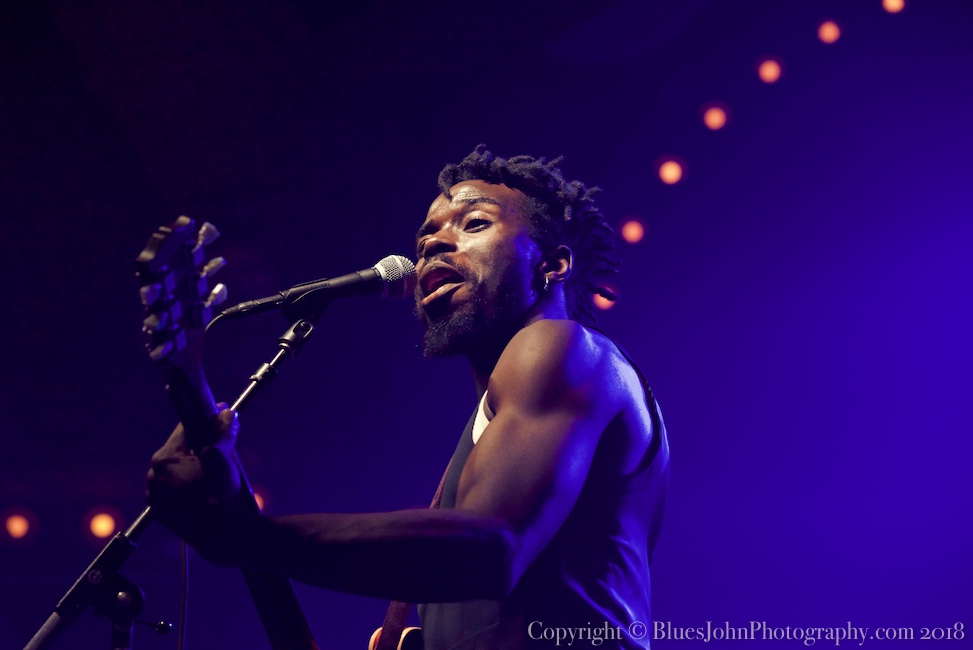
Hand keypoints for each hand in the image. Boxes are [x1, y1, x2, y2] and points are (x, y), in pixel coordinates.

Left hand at [147, 407, 242, 547]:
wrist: (218, 535)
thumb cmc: (219, 494)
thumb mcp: (223, 458)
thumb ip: (222, 433)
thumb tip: (226, 413)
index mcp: (164, 459)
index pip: (185, 429)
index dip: (205, 421)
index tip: (219, 416)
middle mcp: (154, 476)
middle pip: (180, 451)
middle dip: (199, 446)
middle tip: (220, 447)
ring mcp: (156, 496)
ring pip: (177, 472)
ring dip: (192, 468)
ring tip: (213, 473)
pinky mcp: (162, 512)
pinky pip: (174, 491)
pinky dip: (187, 487)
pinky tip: (204, 490)